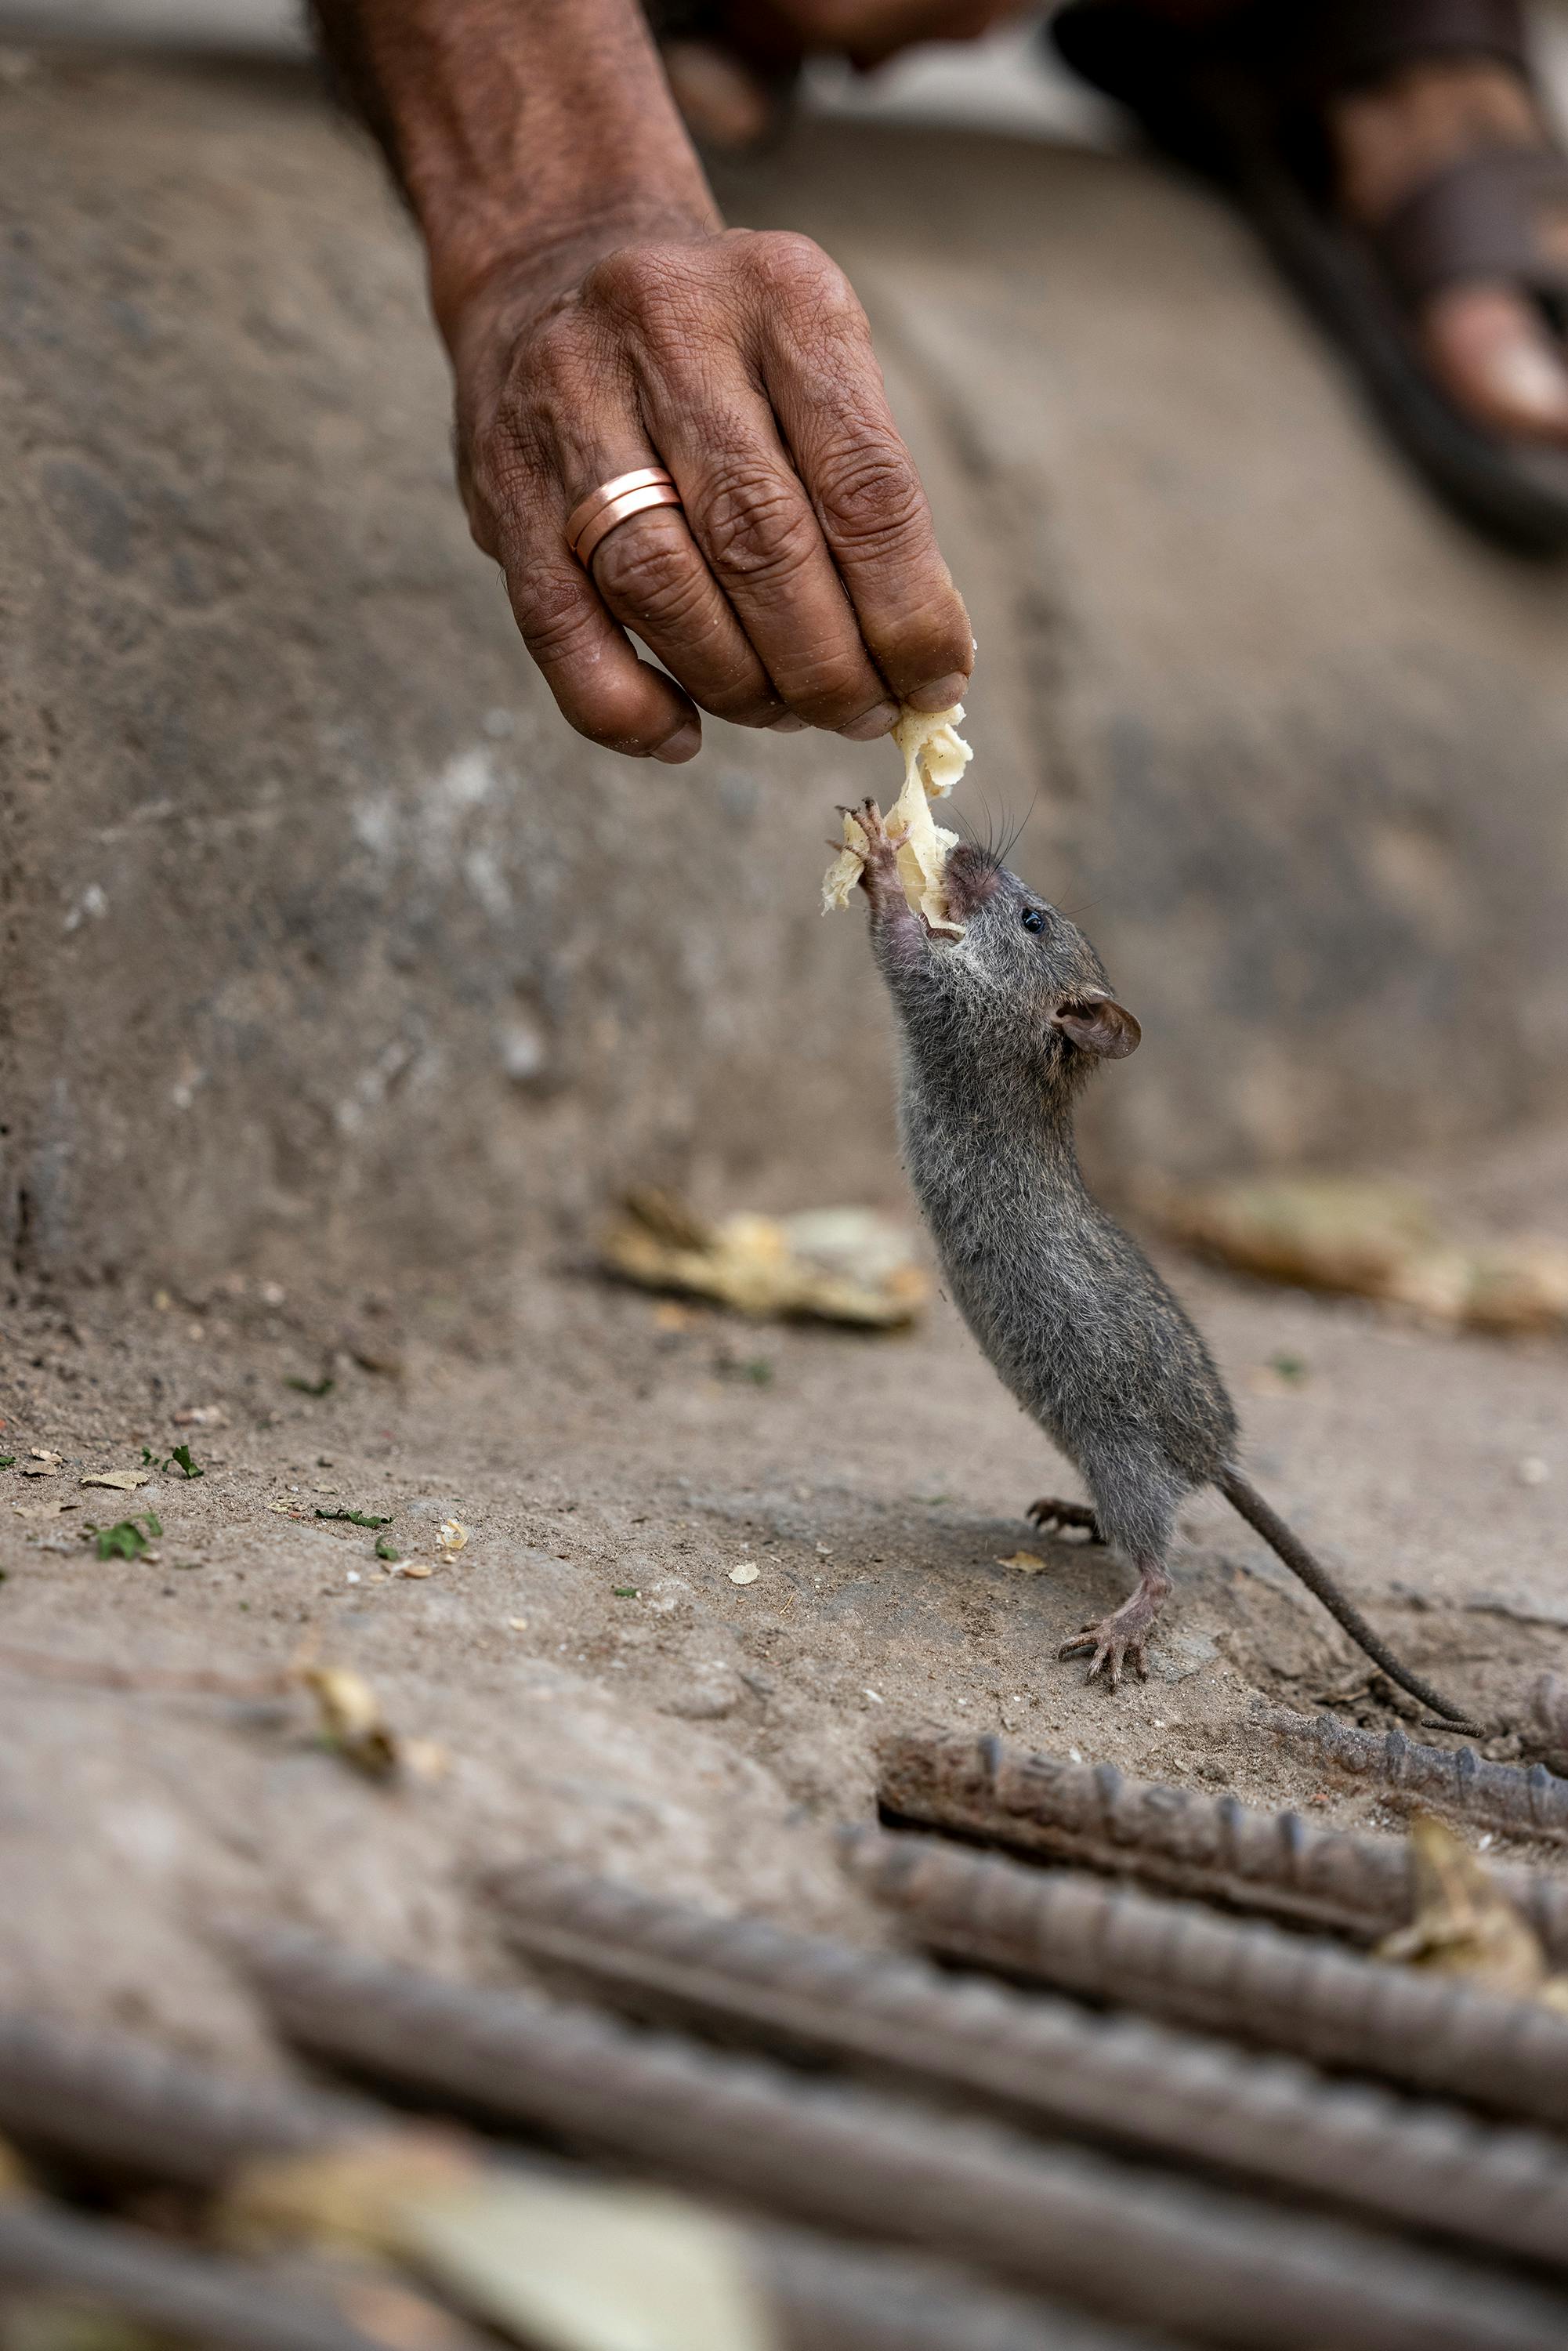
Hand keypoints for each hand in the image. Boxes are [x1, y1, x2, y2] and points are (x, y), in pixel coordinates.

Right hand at [450, 226, 971, 761]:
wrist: (550, 270)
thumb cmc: (722, 355)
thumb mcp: (811, 363)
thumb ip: (863, 493)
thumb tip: (920, 665)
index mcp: (781, 297)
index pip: (864, 484)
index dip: (909, 609)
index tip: (936, 679)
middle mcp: (666, 331)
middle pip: (761, 543)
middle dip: (827, 665)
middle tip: (863, 715)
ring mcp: (568, 404)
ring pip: (661, 588)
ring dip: (739, 686)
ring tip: (785, 714)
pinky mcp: (499, 483)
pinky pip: (561, 628)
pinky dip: (627, 705)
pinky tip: (681, 734)